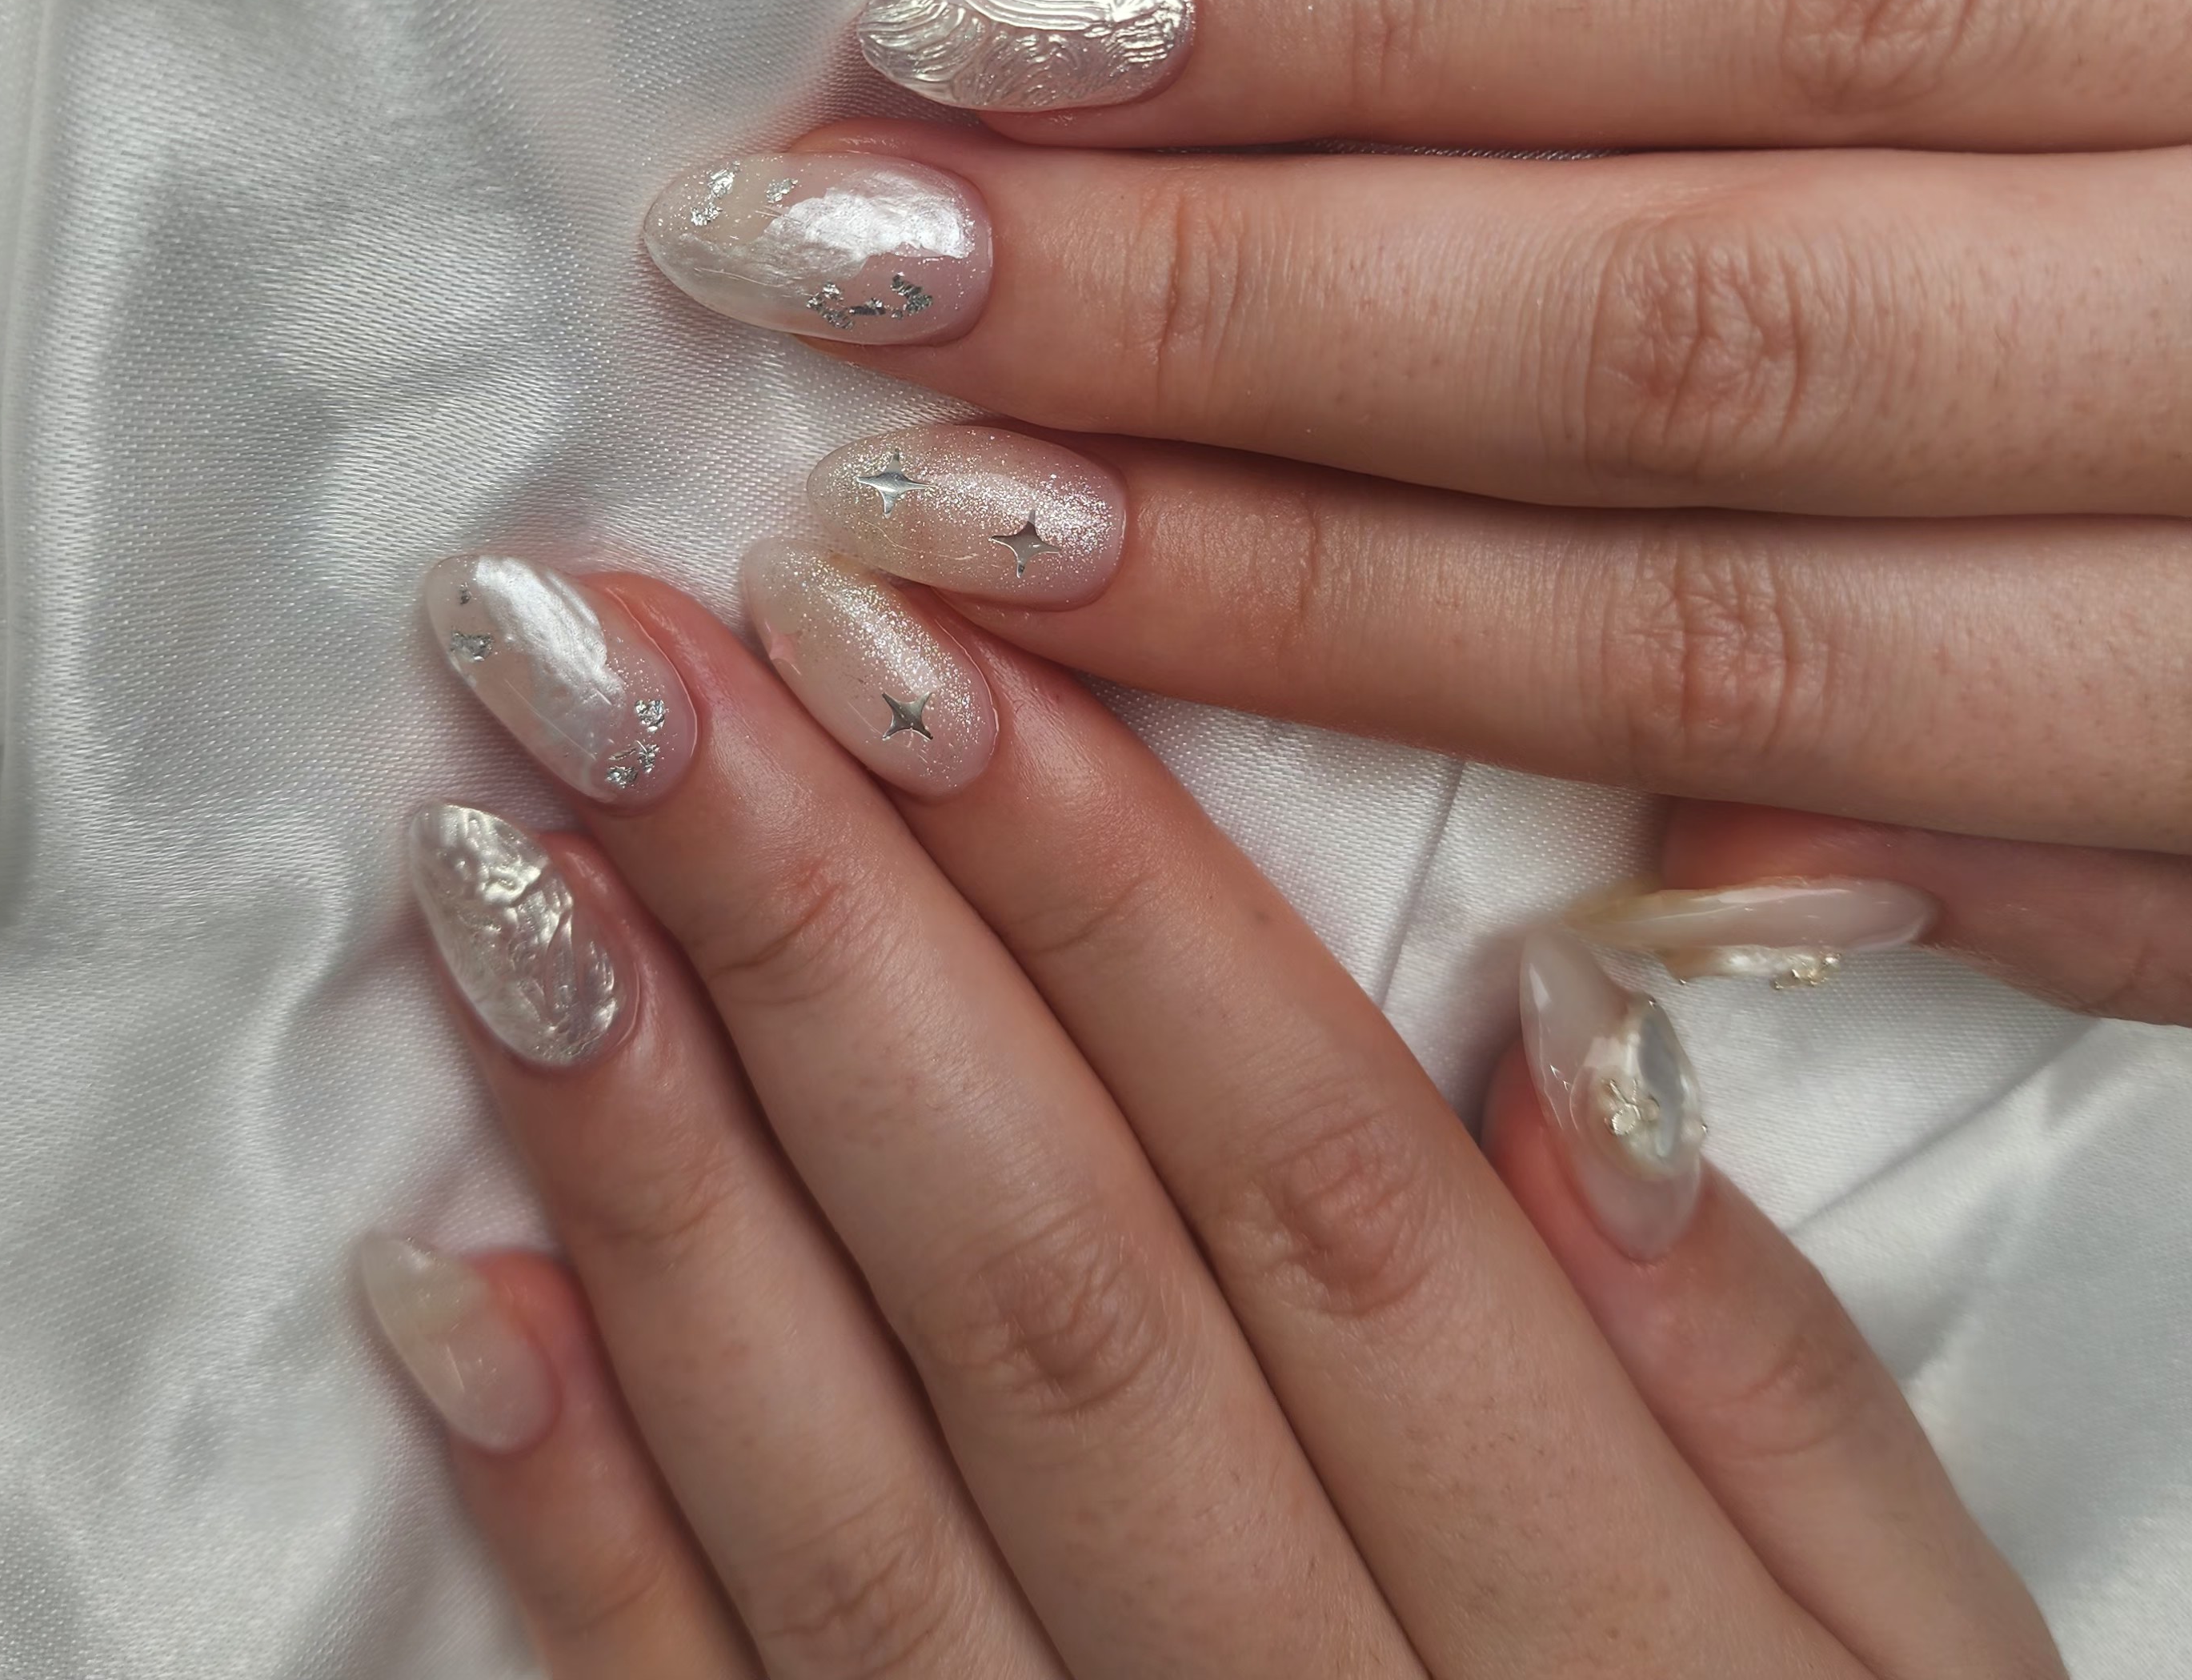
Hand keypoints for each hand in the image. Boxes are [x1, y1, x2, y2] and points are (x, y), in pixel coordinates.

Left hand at [371, 555, 2057, 1675]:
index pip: (1311, 1180)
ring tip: (501, 866)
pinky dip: (574, 1529)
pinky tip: (440, 1289)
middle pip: (1048, 1280)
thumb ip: (1768, 1378)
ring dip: (651, 1160)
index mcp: (1597, 1639)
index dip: (1097, 884)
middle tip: (619, 661)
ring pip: (851, 1488)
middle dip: (816, 932)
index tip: (905, 630)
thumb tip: (1583, 1035)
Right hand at [639, 0, 2191, 1021]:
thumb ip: (2037, 868)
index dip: (1287, 596)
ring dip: (1355, 15)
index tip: (966, 548)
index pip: (1680, 640)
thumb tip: (1649, 860)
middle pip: (1668, 325)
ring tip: (1003, 17)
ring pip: (1794, 4)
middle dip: (1215, 297)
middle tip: (868, 255)